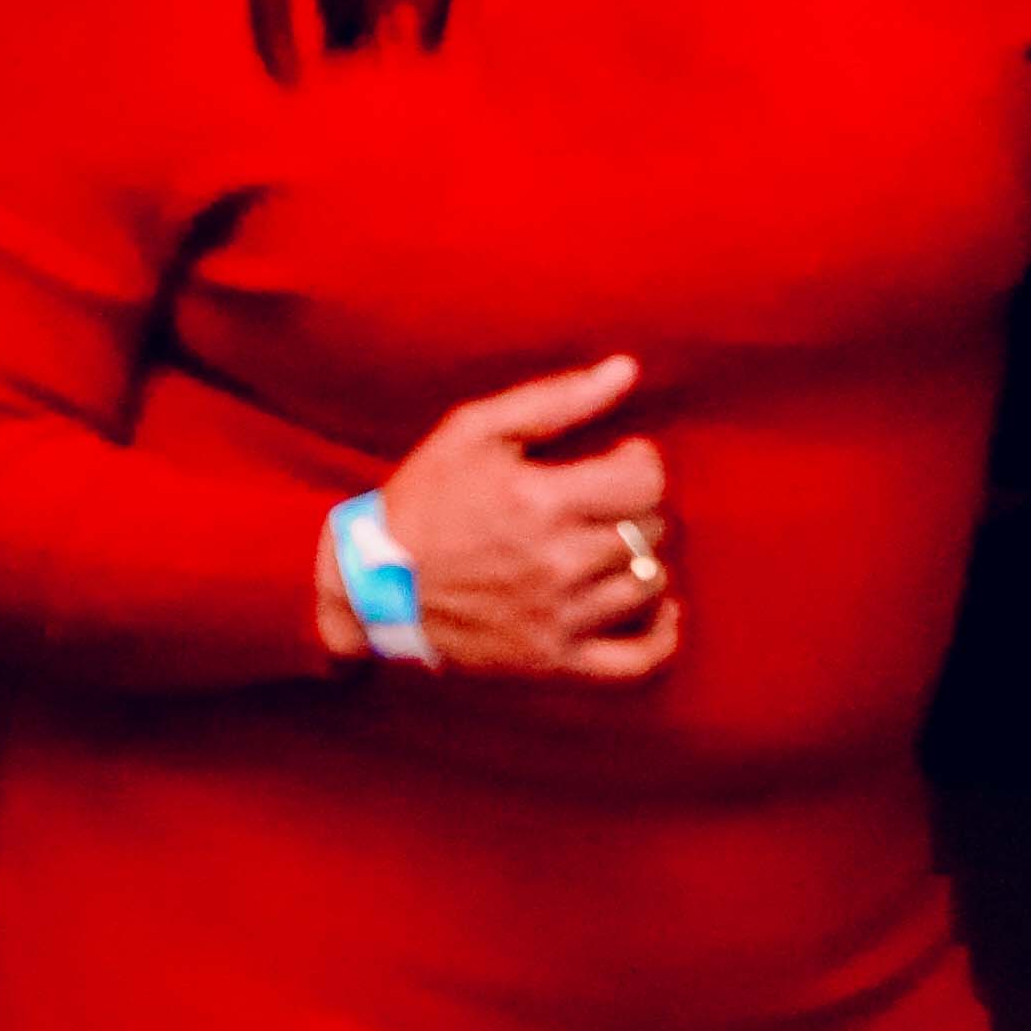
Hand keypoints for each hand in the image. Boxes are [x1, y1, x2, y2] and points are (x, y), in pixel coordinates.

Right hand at [317, 352, 677, 683]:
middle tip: (611, 500)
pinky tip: (658, 608)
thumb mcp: (474, 430)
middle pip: (650, 530)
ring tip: (616, 545)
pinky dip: (661, 636)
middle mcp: (556, 561)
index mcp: (539, 499)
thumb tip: (627, 369)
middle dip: (639, 506)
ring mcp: (556, 616)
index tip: (621, 458)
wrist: (370, 583)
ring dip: (644, 559)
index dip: (643, 462)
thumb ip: (555, 398)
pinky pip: (636, 660)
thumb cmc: (424, 498)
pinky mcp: (552, 658)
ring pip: (649, 584)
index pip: (645, 481)